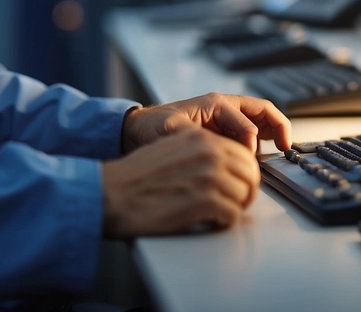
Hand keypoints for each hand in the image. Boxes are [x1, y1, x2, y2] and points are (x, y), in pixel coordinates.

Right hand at [101, 126, 259, 236]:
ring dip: (234, 208)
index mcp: (200, 138)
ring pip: (244, 195)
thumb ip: (198, 153)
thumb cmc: (134, 177)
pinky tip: (210, 222)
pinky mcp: (205, 202)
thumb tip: (221, 168)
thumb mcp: (170, 149)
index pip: (242, 153)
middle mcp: (208, 153)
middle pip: (250, 174)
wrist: (110, 194)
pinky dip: (225, 222)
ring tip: (218, 214)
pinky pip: (233, 215)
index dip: (244, 173)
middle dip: (246, 191)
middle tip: (236, 203)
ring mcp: (209, 177)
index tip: (239, 184)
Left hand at [120, 92, 291, 154]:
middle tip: (286, 147)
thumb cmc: (154, 127)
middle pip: (263, 111)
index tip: (249, 158)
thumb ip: (195, 136)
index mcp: (215, 103)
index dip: (251, 139)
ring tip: (282, 150)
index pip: (246, 118)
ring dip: (274, 132)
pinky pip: (253, 131)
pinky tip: (264, 156)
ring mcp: (227, 118)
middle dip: (278, 126)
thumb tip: (217, 148)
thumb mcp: (171, 130)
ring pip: (261, 120)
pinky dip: (263, 140)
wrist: (140, 130)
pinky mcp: (226, 129)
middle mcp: (225, 107)